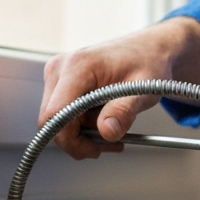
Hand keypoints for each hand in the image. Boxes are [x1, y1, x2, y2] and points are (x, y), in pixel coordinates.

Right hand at [38, 16, 199, 159]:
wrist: (147, 50)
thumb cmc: (146, 62)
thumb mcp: (144, 88)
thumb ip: (124, 110)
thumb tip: (107, 131)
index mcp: (78, 66)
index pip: (56, 113)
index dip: (70, 139)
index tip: (93, 149)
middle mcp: (61, 68)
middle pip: (52, 121)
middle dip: (79, 139)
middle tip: (109, 143)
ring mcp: (58, 75)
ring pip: (56, 121)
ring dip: (82, 133)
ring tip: (112, 127)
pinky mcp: (61, 82)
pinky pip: (62, 114)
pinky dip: (81, 125)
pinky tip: (103, 120)